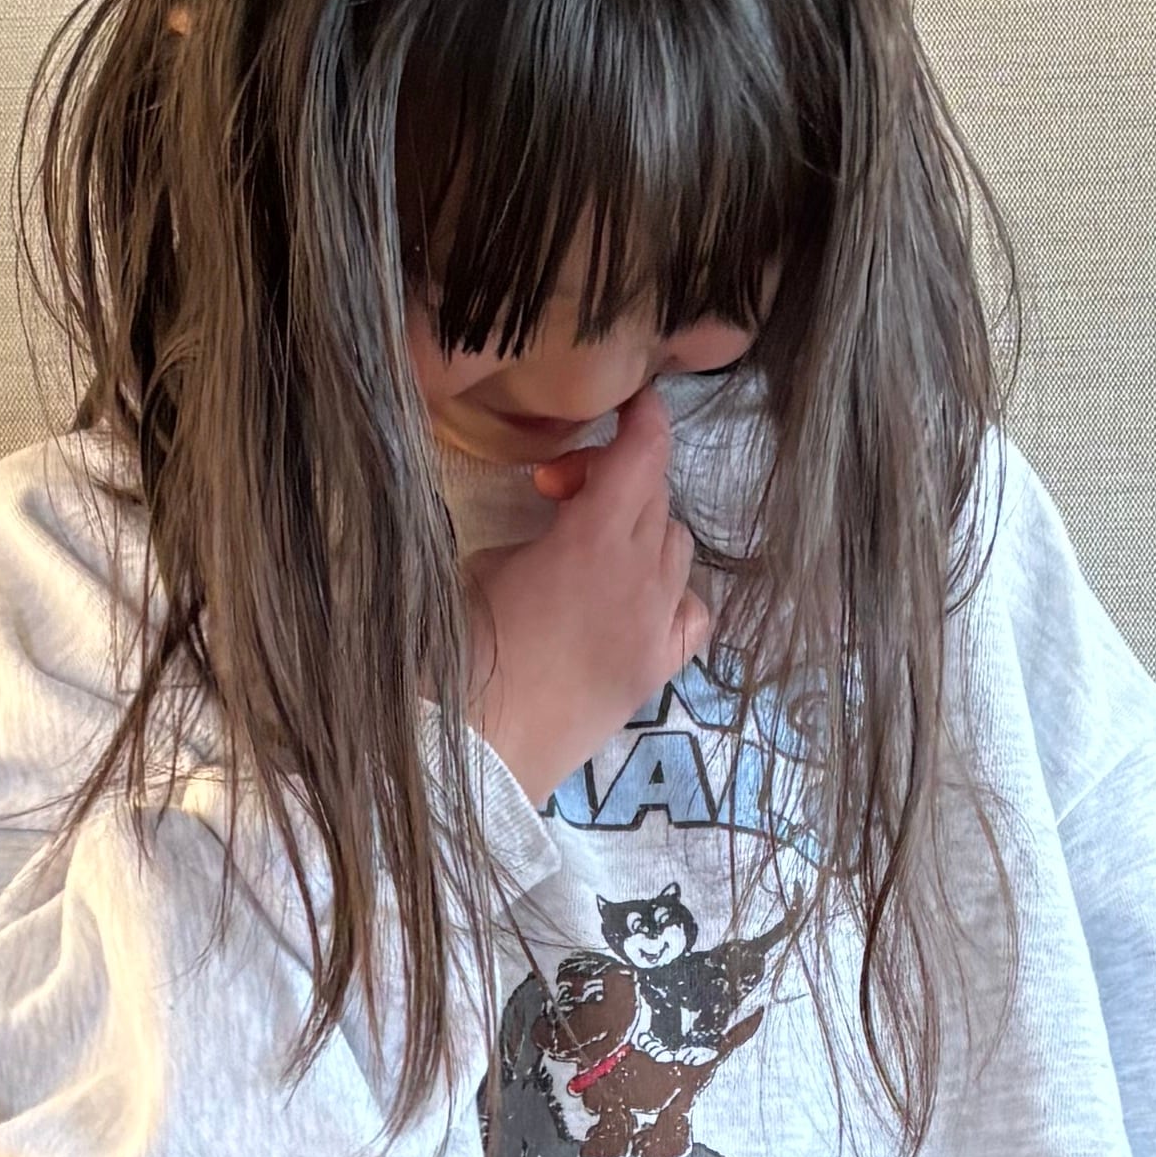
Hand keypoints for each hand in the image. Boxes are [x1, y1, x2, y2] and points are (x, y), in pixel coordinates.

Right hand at [457, 384, 713, 801]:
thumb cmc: (462, 654)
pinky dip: (674, 592)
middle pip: (655, 497)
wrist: (478, 751)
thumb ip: (535, 537)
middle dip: (614, 479)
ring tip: (591, 552)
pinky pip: (693, 610)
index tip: (630, 405)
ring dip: (640, 530)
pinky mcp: (659, 668)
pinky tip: (637, 603)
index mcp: (593, 538)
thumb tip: (554, 536)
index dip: (644, 418)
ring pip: (676, 548)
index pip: (644, 454)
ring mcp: (658, 625)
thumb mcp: (483, 569)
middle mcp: (641, 576)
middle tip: (555, 497)